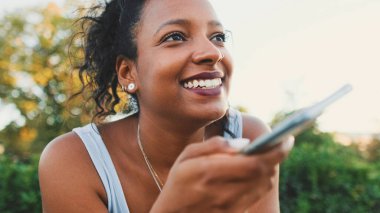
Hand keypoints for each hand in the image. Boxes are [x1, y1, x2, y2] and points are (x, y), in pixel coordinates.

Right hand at [150, 136, 293, 212]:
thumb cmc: (179, 181)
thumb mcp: (186, 156)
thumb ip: (214, 146)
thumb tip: (244, 143)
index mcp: (208, 172)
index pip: (254, 162)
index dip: (276, 151)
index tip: (287, 138)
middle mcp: (222, 191)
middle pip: (263, 173)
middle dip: (277, 156)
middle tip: (280, 143)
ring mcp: (230, 206)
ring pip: (264, 184)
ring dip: (270, 167)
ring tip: (267, 155)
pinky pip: (258, 194)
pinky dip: (263, 179)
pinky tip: (257, 171)